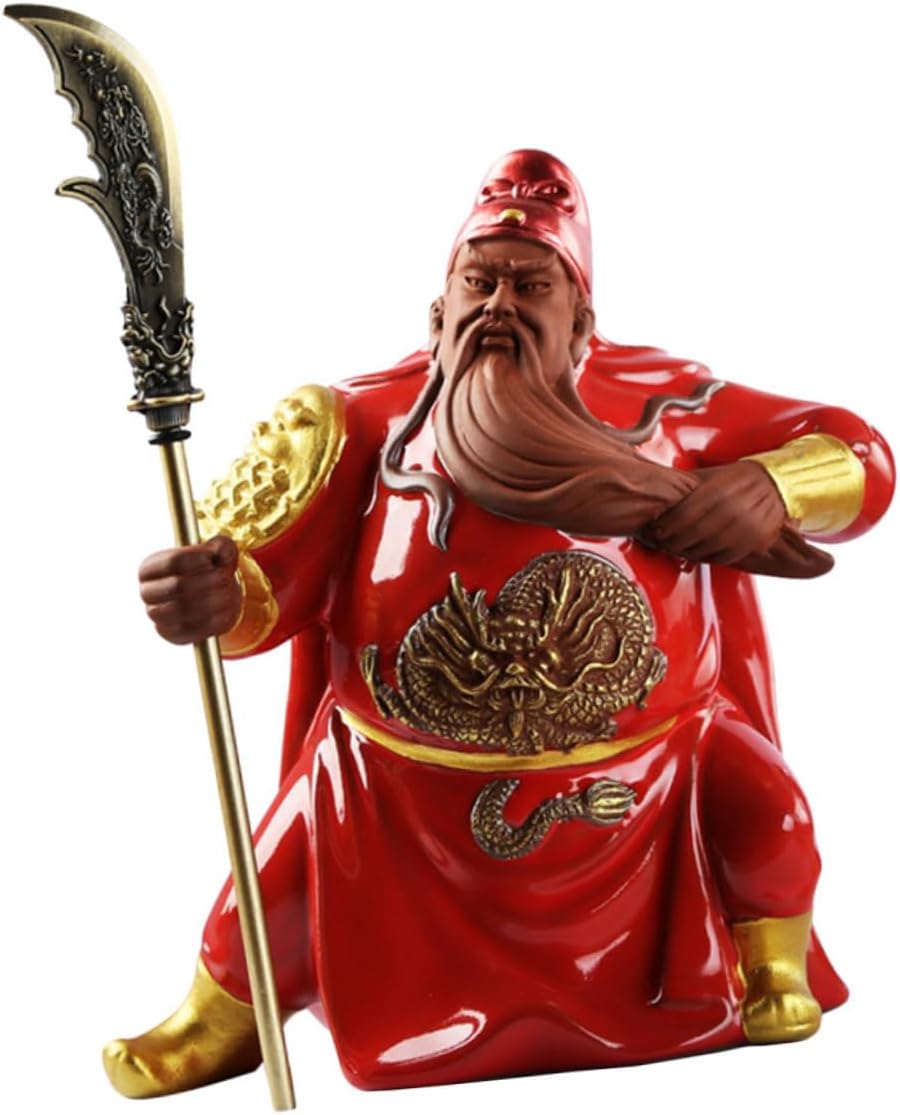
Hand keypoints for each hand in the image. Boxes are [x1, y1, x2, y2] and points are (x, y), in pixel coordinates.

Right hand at [138, 535, 241, 644]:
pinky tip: (225, 608)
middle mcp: (148, 592)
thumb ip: (222, 546)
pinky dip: (212, 619)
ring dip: (210, 600)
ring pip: (181, 610)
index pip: (171, 561)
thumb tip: (222, 553)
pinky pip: (191, 630)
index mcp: (150, 567)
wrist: (214, 597)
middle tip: (225, 578)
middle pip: (175, 586)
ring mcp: (157, 615)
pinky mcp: (171, 634)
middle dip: (206, 581)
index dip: (196, 559)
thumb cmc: (211, 569)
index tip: (213, 559)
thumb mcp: (219, 552)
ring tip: (227, 592)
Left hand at [641, 461, 786, 565]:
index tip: (655, 531)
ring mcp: (748, 527)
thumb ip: (686, 486)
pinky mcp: (757, 541)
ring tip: (677, 548)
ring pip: (707, 548)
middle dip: (673, 541)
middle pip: (693, 534)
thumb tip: (656, 494)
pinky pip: (725, 557)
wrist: (777, 484)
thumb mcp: (711, 475)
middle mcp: (736, 508)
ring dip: (688, 551)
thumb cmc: (737, 479)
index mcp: (721, 489)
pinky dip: (708, 558)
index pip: (684, 514)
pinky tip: (698, 552)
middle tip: (662, 542)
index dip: (666, 526)